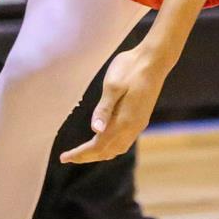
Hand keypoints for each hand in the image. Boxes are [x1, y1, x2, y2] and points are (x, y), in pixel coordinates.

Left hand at [61, 46, 168, 163]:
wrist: (154, 60)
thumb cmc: (130, 69)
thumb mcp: (113, 86)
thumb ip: (104, 109)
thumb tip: (95, 130)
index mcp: (124, 121)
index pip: (98, 146)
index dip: (81, 154)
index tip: (64, 157)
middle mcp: (133, 127)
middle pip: (107, 152)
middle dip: (87, 157)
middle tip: (68, 157)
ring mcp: (139, 124)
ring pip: (118, 148)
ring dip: (100, 153)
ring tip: (83, 153)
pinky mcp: (141, 118)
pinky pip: (125, 141)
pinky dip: (111, 146)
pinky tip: (103, 139)